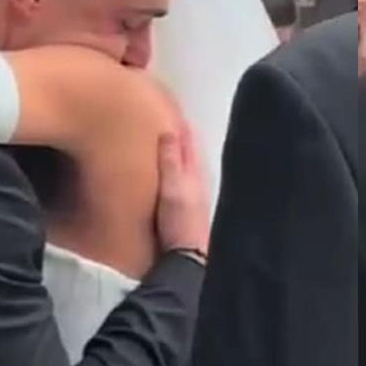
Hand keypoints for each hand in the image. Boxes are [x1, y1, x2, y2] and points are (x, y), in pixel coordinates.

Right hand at [155, 125, 210, 256]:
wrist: (187, 257)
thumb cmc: (180, 222)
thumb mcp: (173, 190)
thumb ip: (172, 162)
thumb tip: (170, 131)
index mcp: (194, 172)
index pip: (189, 142)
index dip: (182, 125)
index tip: (173, 109)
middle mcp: (198, 181)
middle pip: (191, 152)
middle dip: (182, 136)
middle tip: (170, 118)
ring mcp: (195, 194)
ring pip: (188, 165)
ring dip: (180, 152)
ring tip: (168, 139)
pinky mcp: (189, 207)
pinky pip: (183, 179)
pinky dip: (178, 169)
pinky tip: (171, 172)